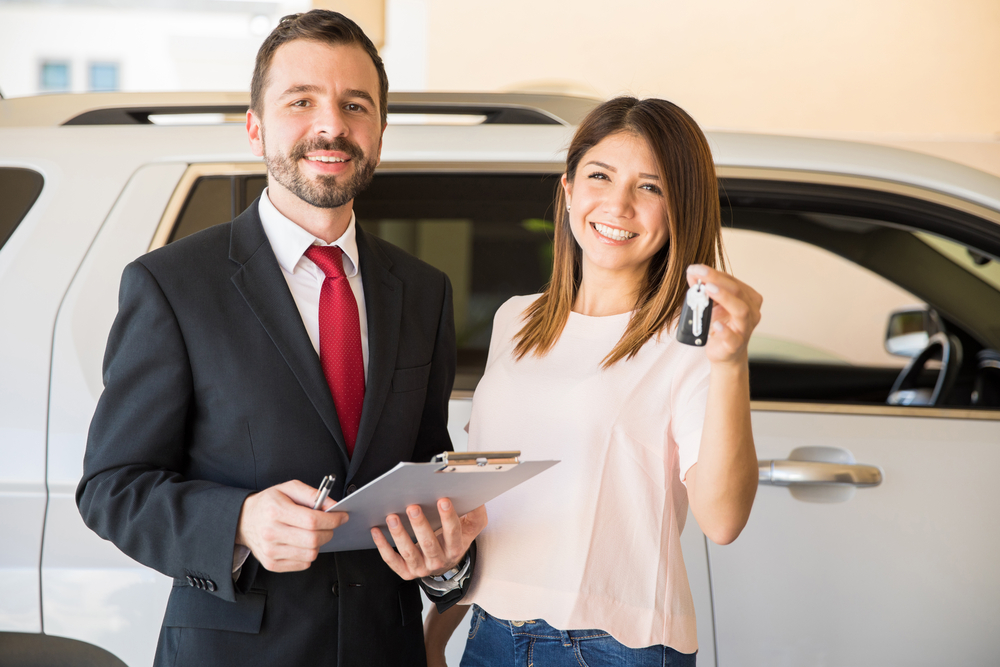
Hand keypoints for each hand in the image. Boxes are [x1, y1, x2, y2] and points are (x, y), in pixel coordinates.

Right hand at [235, 480, 348, 571]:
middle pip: (313, 539)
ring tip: (313, 533)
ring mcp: (270, 551)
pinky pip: (303, 564)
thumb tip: (333, 506)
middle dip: (329, 532)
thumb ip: (313, 494)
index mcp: (275, 510)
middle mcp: (270, 532)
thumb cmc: (269, 503)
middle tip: (329, 525)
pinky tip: (302, 543)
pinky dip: (309, 553)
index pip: (312, 521)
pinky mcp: (271, 564)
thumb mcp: (288, 488)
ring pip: (311, 554)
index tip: (342, 516)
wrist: (243, 521)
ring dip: (319, 543)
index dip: (333, 519)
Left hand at [371, 499, 486, 579]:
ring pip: (409, 552)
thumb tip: (476, 496)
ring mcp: (422, 568)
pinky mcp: (406, 572)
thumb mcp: (471, 526)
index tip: (443, 500)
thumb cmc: (456, 538)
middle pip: (429, 544)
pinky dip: (383, 546)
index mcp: (456, 548)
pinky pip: (392, 560)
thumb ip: (476, 512)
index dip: (448, 517)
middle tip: (412, 507)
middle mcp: (439, 561)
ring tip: (392, 517)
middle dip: (420, 524)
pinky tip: (377, 530)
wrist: (446, 561)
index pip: (454, 533)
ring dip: (400, 534)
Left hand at [686, 264, 761, 365]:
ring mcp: (745, 329)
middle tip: (700, 272)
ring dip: (724, 298)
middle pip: (737, 291)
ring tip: (708, 289)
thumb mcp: (712, 305)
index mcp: (748, 298)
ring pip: (741, 310)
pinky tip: (716, 325)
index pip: (732, 281)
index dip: (713, 273)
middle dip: (716, 279)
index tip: (695, 268)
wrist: (726, 353)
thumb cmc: (721, 324)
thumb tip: (692, 273)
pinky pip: (733, 338)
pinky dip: (725, 331)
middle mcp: (751, 311)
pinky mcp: (736, 345)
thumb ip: (704, 289)